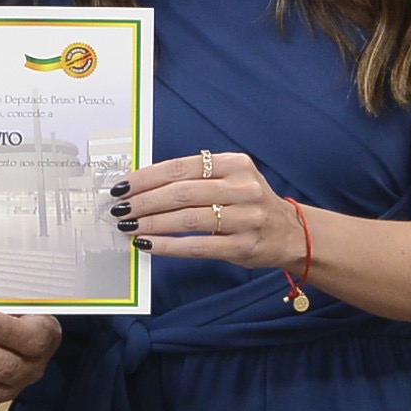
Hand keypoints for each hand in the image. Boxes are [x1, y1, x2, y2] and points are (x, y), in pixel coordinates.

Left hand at [110, 150, 310, 272]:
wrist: (290, 233)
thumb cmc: (249, 204)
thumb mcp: (232, 180)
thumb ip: (195, 178)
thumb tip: (143, 185)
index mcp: (236, 164)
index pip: (181, 167)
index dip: (147, 177)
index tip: (122, 186)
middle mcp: (243, 188)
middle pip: (181, 193)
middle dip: (143, 202)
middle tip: (119, 209)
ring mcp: (245, 218)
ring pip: (186, 219)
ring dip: (151, 224)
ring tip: (128, 227)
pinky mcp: (242, 246)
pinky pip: (197, 246)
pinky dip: (168, 246)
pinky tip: (148, 245)